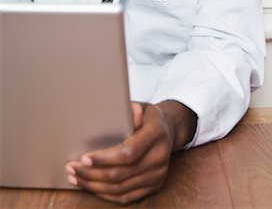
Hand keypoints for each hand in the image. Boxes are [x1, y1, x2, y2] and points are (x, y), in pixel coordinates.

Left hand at [65, 101, 196, 203]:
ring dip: (94, 185)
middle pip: (121, 174)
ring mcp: (158, 174)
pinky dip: (105, 193)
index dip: (105, 159)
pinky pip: (126, 196)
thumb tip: (121, 114)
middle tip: (71, 168)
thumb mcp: (142, 106)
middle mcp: (159, 157)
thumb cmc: (148, 116)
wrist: (169, 129)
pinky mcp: (155, 185)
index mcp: (156, 134)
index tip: (84, 158)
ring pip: (120, 188)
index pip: (128, 153)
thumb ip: (131, 110)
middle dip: (92, 174)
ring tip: (75, 178)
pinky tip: (91, 186)